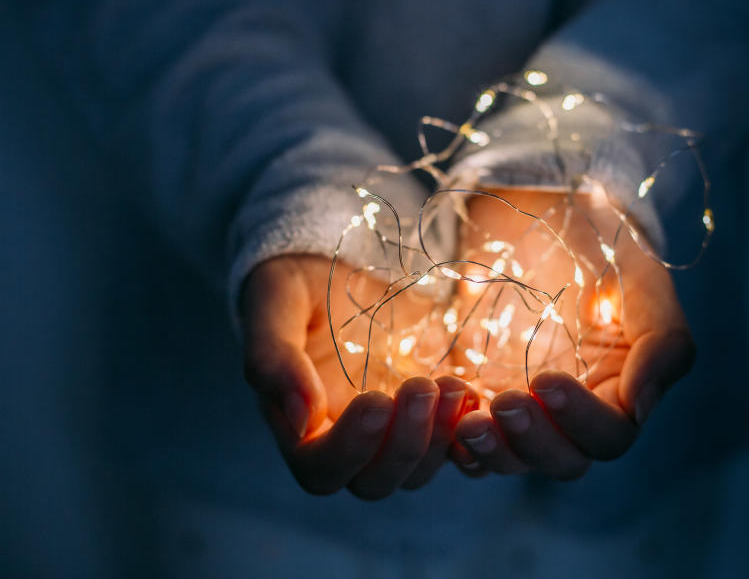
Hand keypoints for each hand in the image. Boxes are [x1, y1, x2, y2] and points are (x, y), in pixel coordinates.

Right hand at [240, 254, 477, 498]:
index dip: (350, 448)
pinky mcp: (429, 416)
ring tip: (455, 386)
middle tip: (423, 387)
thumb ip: (273, 360)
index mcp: (301, 427)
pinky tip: (474, 392)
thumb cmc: (297, 288)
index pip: (321, 470)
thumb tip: (301, 420)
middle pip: (376, 481)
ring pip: (419, 471)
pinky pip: (454, 445)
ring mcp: (392, 432)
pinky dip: (467, 430)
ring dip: (440, 437)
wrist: (339, 267)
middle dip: (405, 443)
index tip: (375, 400)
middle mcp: (348, 441)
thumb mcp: (275, 305)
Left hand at [448, 188, 695, 478]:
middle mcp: (572, 414)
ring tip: (466, 420)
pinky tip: (442, 409)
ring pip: (511, 458)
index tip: (548, 379)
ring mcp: (523, 409)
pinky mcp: (477, 394)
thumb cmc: (603, 247)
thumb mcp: (644, 284)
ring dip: (490, 449)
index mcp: (619, 394)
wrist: (545, 212)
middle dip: (532, 440)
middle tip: (504, 401)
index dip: (580, 420)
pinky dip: (451, 436)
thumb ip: (662, 345)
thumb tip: (638, 409)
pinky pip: (464, 438)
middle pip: (560, 460)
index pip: (608, 436)